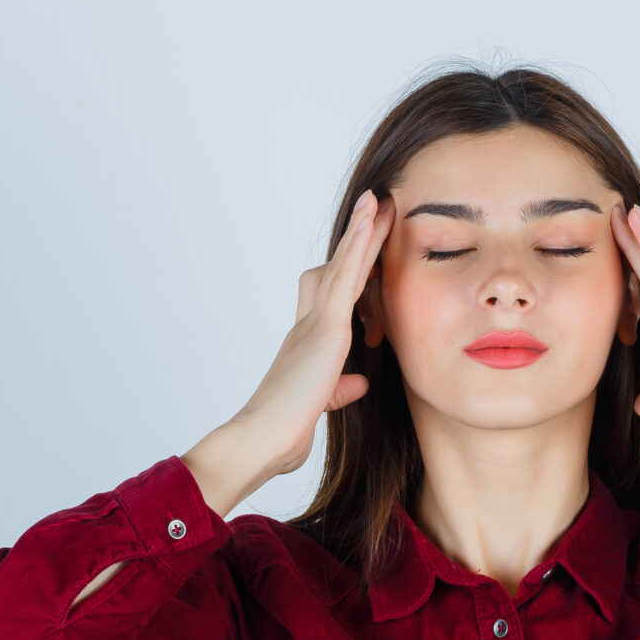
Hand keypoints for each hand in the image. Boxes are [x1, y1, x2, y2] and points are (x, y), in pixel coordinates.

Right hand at [184, 190, 395, 516]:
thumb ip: (339, 390)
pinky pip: (346, 277)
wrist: (261, 440)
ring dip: (361, 231)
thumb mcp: (320, 406)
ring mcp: (315, 325)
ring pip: (341, 266)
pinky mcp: (326, 329)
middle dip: (357, 242)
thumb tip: (359, 381)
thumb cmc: (282, 432)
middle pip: (335, 271)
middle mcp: (307, 327)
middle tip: (376, 209)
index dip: (348, 271)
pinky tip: (372, 217)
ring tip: (379, 199)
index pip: (332, 299)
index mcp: (306, 346)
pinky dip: (359, 245)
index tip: (363, 251)